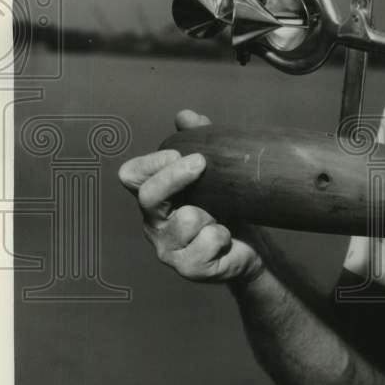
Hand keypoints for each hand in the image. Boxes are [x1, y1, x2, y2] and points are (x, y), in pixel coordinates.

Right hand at [118, 110, 263, 283]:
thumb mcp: (215, 171)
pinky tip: (225, 239)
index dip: (151, 162)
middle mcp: (155, 222)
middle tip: (202, 163)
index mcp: (156, 196)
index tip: (179, 152)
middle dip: (175, 177)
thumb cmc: (226, 206)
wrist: (251, 245)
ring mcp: (169, 248)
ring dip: (212, 213)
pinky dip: (222, 237)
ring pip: (185, 220)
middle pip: (149, 197)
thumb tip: (185, 116)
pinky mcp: (189, 268)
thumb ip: (199, 140)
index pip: (132, 176)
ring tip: (220, 217)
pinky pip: (207, 243)